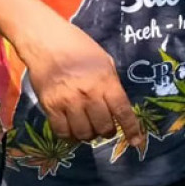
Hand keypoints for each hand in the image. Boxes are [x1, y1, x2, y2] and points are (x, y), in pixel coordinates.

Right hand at [17, 17, 144, 147]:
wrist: (47, 43)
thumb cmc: (80, 48)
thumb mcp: (105, 62)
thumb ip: (111, 85)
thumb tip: (117, 106)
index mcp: (106, 82)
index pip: (122, 111)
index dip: (131, 130)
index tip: (137, 142)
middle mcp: (89, 95)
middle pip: (103, 127)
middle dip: (107, 131)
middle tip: (105, 126)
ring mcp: (68, 102)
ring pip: (84, 134)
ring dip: (89, 135)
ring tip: (88, 126)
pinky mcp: (50, 107)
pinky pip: (63, 132)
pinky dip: (70, 135)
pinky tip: (72, 128)